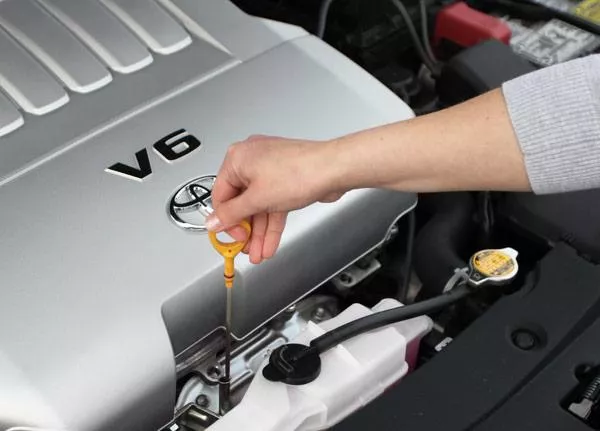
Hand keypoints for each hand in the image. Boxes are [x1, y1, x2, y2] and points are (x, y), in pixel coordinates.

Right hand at [207, 135, 344, 263]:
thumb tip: (213, 221)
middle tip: (246, 248)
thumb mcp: (257, 199)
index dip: (226, 220)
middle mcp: (252, 161)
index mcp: (238, 158)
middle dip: (246, 230)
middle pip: (241, 202)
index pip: (220, 195)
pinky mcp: (285, 179)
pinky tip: (270, 242)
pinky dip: (271, 224)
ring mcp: (270, 170)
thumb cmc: (300, 172)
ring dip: (259, 232)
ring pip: (259, 206)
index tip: (232, 237)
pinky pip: (272, 204)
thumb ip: (232, 214)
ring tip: (259, 252)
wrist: (334, 169)